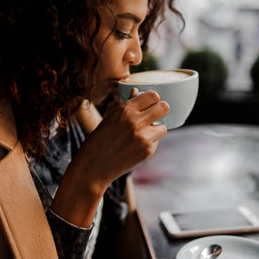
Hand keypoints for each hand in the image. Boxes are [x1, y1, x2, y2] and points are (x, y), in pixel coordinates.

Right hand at [52, 90, 168, 226]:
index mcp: (125, 110)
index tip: (150, 103)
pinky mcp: (147, 151)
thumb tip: (137, 92)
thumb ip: (125, 106)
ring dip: (156, 129)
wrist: (94, 166)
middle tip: (154, 116)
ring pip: (163, 127)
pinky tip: (136, 147)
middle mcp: (135, 121)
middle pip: (164, 107)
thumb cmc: (98, 141)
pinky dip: (150, 143)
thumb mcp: (109, 118)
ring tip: (143, 134)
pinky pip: (157, 142)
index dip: (153, 99)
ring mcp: (143, 136)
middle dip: (160, 111)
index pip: (153, 95)